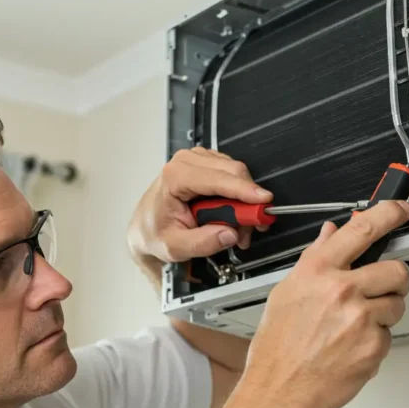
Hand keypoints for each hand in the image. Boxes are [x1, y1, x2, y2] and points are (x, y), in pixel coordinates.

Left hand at [128, 147, 272, 262]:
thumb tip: (230, 234)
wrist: (145, 228)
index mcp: (174, 177)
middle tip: (252, 228)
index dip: (243, 190)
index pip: (217, 179)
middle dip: (248, 202)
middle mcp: (185, 162)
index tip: (263, 201)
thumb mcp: (175, 247)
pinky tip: (232, 215)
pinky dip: (239, 196)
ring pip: (237, 174)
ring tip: (237, 227)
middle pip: (232, 173)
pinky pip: (233, 176)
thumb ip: (203, 242)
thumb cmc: (155, 233)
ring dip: (244, 202)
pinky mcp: (207, 165)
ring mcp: (197, 160)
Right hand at [236, 200, 408, 407]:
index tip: (401, 209)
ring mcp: (360, 319)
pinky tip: (351, 347)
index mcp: (317, 271)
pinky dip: (375, 341)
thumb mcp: (286, 292)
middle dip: (394, 279)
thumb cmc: (278, 347)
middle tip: (380, 289)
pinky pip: (388, 335)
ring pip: (396, 304)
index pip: (362, 229)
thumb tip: (331, 234)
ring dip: (384, 313)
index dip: (389, 213)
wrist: (280, 391)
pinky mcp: (373, 346)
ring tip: (354, 325)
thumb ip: (314, 259)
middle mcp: (341, 290)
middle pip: (396, 270)